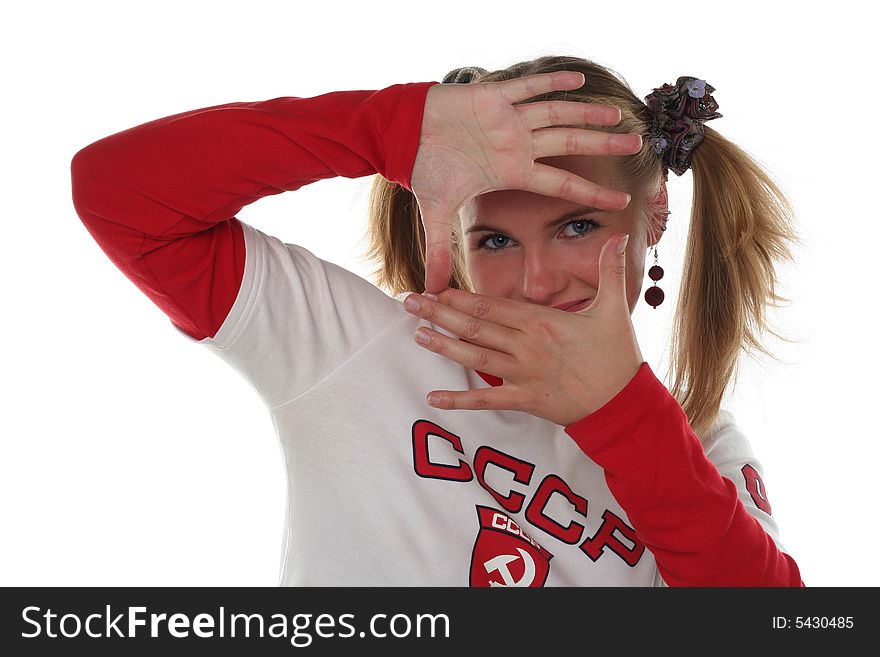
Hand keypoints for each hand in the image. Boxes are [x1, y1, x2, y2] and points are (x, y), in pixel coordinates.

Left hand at [402, 234, 643, 425]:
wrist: (624, 404)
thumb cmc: (617, 357)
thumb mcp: (614, 310)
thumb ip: (609, 271)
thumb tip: (618, 236)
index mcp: (541, 322)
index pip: (492, 306)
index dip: (461, 297)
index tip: (436, 287)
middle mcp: (526, 346)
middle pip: (475, 327)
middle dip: (440, 313)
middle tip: (409, 303)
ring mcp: (523, 375)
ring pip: (475, 358)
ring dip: (444, 347)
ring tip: (417, 335)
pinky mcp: (525, 401)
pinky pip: (486, 401)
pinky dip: (458, 401)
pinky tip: (433, 398)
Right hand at [410, 71, 642, 292]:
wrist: (402, 136)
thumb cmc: (424, 168)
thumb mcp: (436, 213)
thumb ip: (440, 251)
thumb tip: (431, 291)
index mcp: (512, 170)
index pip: (561, 185)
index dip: (591, 194)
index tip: (622, 203)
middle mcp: (517, 144)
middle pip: (570, 143)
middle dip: (603, 144)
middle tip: (638, 144)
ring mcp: (508, 119)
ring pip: (557, 114)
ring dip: (587, 113)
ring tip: (618, 112)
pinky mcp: (492, 96)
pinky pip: (527, 88)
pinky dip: (551, 82)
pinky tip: (579, 79)